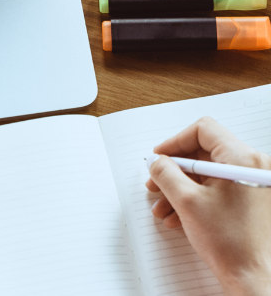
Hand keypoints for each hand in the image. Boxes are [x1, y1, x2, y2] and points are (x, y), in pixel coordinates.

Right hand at [147, 117, 270, 295]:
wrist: (254, 279)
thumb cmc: (232, 244)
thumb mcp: (187, 201)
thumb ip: (166, 173)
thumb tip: (156, 162)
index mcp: (241, 158)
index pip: (202, 131)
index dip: (175, 142)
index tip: (160, 156)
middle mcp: (252, 166)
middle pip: (204, 152)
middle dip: (175, 170)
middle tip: (158, 181)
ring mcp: (254, 183)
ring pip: (209, 174)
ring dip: (182, 188)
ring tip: (165, 206)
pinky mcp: (252, 199)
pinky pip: (219, 188)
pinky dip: (197, 197)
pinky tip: (180, 215)